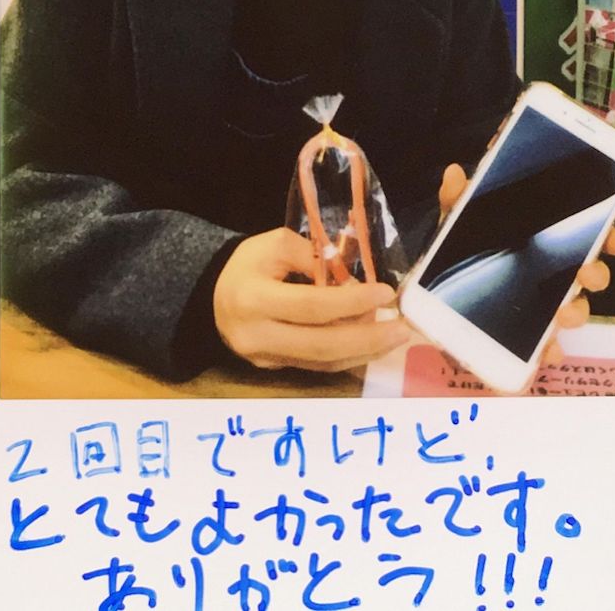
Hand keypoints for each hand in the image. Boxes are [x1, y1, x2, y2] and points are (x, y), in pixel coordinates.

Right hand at [213, 227, 409, 371]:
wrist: (211, 294)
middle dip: (368, 337)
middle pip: (321, 345)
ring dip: (363, 350)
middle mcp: (258, 336)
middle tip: (402, 328)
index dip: (352, 302)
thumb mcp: (277, 244)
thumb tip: (357, 282)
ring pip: (322, 362)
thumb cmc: (248, 263)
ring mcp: (264, 358)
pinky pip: (315, 366)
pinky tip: (370, 345)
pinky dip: (346, 356)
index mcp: (254, 298)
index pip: (312, 306)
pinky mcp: (272, 369)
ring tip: (394, 336)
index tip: (385, 293)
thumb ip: (316, 259)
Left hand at [438, 163, 614, 367]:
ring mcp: (542, 306)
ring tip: (563, 315)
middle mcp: (551, 274)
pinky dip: (550, 350)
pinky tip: (547, 351)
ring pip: (573, 309)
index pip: (586, 235)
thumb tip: (453, 173)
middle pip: (588, 273)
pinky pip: (546, 345)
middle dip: (596, 274)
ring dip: (575, 312)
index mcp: (542, 241)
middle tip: (586, 273)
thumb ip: (457, 200)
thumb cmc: (460, 252)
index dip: (608, 236)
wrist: (438, 297)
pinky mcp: (526, 336)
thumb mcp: (458, 222)